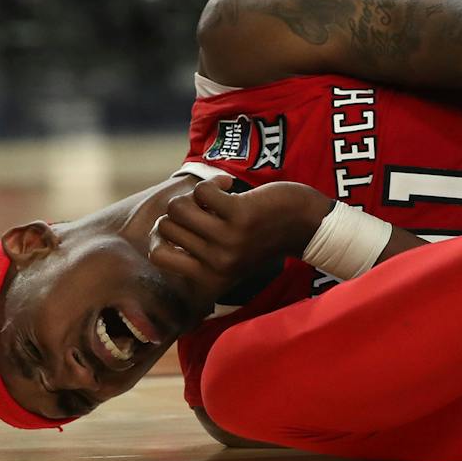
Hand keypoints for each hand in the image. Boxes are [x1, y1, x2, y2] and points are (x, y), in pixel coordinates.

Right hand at [149, 177, 331, 300]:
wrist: (305, 224)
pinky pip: (200, 192)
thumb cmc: (261, 235)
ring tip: (216, 196)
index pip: (158, 257)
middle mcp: (217, 264)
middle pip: (165, 226)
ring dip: (194, 195)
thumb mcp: (228, 255)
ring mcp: (228, 241)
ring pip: (177, 208)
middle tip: (206, 208)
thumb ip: (195, 250)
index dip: (159, 235)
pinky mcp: (239, 216)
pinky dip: (213, 182)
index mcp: (210, 278)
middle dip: (181, 210)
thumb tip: (156, 229)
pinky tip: (228, 186)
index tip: (180, 224)